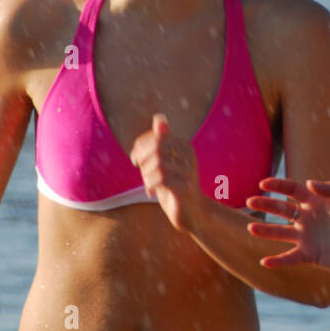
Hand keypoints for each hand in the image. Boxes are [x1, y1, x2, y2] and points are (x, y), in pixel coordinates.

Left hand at [129, 114, 203, 232]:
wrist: (193, 213)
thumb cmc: (174, 185)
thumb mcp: (166, 162)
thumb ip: (161, 141)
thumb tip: (159, 117)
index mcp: (184, 146)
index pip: (156, 137)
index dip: (140, 147)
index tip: (135, 160)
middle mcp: (189, 156)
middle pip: (157, 148)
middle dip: (144, 160)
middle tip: (142, 172)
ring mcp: (189, 172)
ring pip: (158, 164)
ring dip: (146, 175)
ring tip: (148, 183)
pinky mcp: (186, 188)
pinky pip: (161, 179)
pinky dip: (150, 185)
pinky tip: (151, 192)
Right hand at [245, 177, 329, 271]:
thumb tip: (308, 183)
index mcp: (314, 201)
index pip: (291, 190)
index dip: (278, 185)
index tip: (263, 183)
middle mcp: (306, 217)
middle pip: (281, 209)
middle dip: (266, 204)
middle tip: (250, 201)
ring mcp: (306, 236)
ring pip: (281, 232)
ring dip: (265, 231)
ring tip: (251, 228)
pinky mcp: (309, 255)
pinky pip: (290, 257)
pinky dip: (278, 261)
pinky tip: (265, 262)